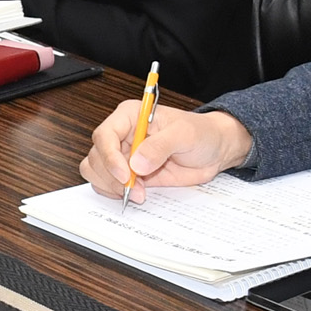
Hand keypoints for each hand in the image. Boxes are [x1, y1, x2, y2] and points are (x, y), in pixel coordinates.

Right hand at [81, 102, 251, 200]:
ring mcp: (123, 155)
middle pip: (97, 156)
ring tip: (138, 192)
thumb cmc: (202, 133)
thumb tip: (137, 164)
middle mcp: (122, 135)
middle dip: (112, 177)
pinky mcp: (129, 173)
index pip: (105, 135)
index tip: (125, 174)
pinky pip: (107, 184)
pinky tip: (135, 193)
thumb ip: (160, 146)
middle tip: (136, 189)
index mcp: (130, 116)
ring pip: (96, 171)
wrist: (214, 151)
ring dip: (112, 186)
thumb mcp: (185, 134)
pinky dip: (114, 192)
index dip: (109, 156)